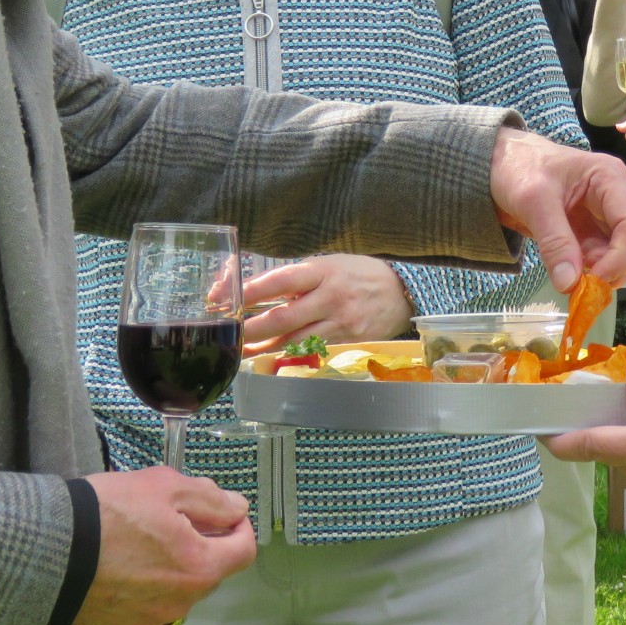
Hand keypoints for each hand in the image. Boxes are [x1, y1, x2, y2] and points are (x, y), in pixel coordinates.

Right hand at [71, 469, 256, 624]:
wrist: (47, 550)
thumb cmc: (110, 513)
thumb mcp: (165, 487)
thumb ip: (211, 499)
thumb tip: (238, 509)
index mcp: (200, 568)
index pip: (244, 551)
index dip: (238, 527)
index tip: (222, 513)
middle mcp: (180, 604)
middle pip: (207, 572)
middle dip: (199, 545)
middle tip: (169, 520)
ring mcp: (146, 622)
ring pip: (173, 592)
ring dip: (166, 570)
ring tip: (135, 544)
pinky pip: (138, 608)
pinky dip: (135, 590)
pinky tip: (113, 569)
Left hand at [241, 255, 414, 348]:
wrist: (402, 292)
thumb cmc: (357, 274)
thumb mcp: (328, 264)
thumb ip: (295, 277)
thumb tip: (252, 288)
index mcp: (323, 271)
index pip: (279, 280)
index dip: (249, 290)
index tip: (223, 297)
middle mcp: (331, 297)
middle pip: (283, 317)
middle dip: (251, 328)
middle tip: (228, 333)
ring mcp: (341, 323)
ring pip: (295, 341)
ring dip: (264, 349)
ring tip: (241, 352)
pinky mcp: (348, 343)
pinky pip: (313, 352)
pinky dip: (290, 357)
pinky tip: (272, 360)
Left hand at [490, 127, 625, 292]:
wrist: (501, 166)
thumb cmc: (519, 169)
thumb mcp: (532, 201)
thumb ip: (554, 242)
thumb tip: (570, 284)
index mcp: (609, 177)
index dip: (621, 257)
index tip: (594, 278)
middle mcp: (621, 195)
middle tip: (595, 274)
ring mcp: (615, 214)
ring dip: (619, 270)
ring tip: (582, 269)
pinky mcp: (604, 231)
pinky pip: (621, 258)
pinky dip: (607, 272)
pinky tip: (579, 269)